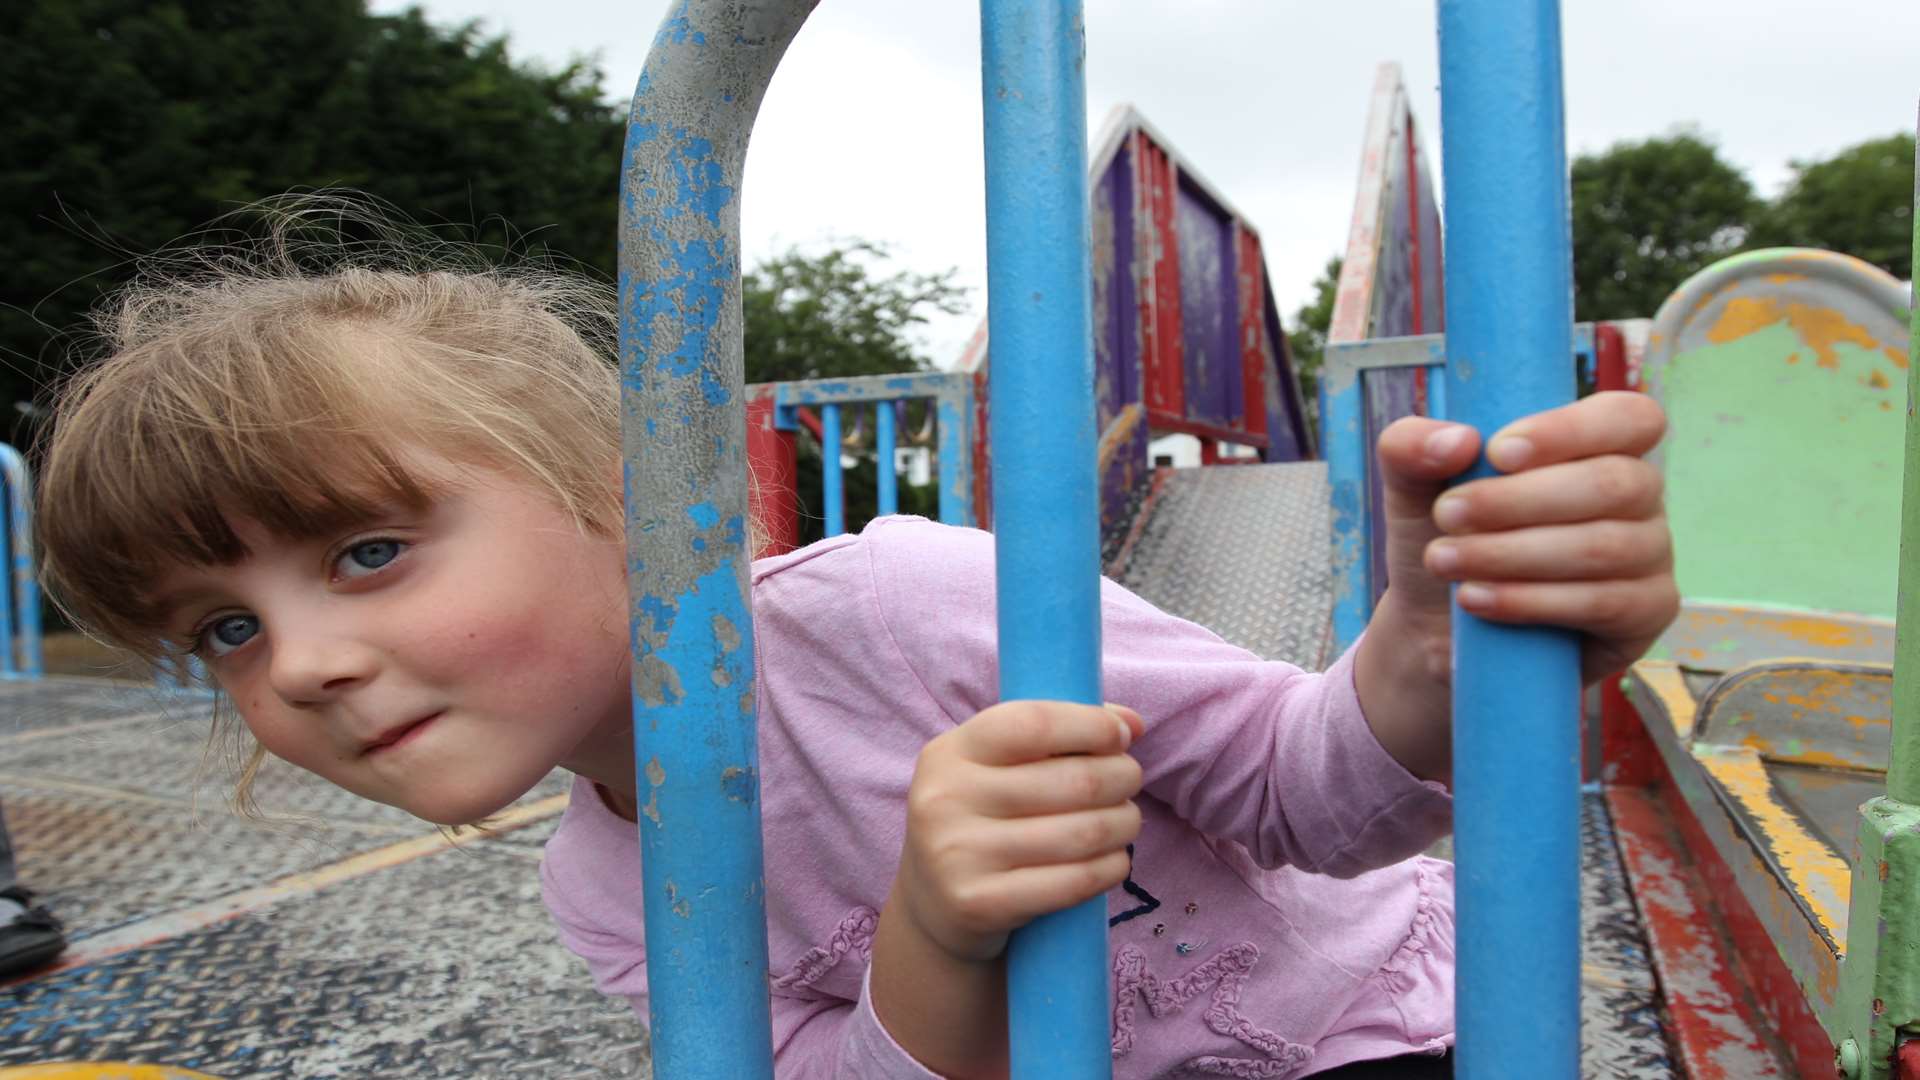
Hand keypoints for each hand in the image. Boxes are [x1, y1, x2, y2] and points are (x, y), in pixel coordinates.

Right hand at [890, 701, 1144, 962]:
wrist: (931, 907)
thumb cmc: (980, 821)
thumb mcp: (995, 768)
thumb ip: (1055, 735)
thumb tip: (1131, 723)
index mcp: (950, 753)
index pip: (1033, 723)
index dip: (1091, 725)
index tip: (1120, 736)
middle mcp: (947, 799)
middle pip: (1073, 780)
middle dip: (1121, 777)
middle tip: (1129, 781)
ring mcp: (959, 855)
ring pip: (1083, 833)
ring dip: (1124, 824)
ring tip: (1126, 821)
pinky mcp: (980, 904)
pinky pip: (1074, 882)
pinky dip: (1111, 868)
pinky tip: (1114, 860)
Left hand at [1375, 390, 1678, 685]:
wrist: (1436, 628)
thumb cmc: (1445, 537)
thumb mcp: (1411, 487)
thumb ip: (1411, 447)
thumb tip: (1459, 440)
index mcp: (1599, 444)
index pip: (1628, 417)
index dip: (1570, 431)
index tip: (1496, 452)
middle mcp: (1638, 493)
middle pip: (1613, 483)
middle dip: (1518, 500)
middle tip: (1446, 515)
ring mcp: (1651, 554)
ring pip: (1604, 546)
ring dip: (1513, 554)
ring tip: (1444, 561)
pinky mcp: (1646, 613)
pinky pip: (1605, 602)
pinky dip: (1532, 600)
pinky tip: (1476, 598)